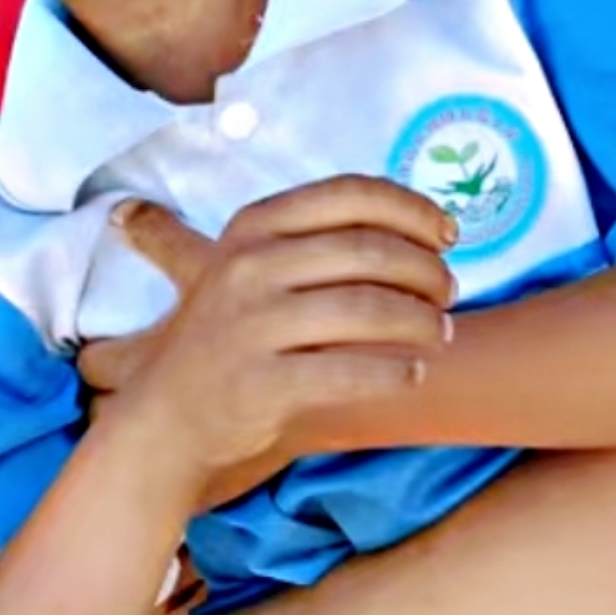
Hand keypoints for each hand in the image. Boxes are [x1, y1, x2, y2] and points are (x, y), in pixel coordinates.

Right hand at [90, 181, 453, 510]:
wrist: (167, 419)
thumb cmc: (226, 339)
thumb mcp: (246, 270)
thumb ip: (312, 241)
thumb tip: (416, 225)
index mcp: (251, 228)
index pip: (350, 195)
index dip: (414, 209)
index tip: (448, 235)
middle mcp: (248, 268)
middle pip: (370, 250)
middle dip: (428, 271)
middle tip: (449, 294)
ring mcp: (252, 325)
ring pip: (370, 308)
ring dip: (424, 321)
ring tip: (441, 334)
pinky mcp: (264, 383)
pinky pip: (353, 372)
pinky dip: (397, 372)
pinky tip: (413, 374)